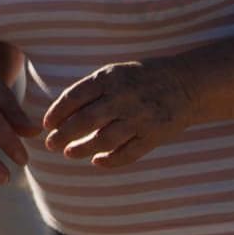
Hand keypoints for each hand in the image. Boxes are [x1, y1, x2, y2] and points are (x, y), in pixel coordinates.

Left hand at [41, 60, 195, 167]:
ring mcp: (140, 118)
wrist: (187, 84)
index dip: (56, 113)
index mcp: (110, 78)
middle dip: (63, 135)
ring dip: (82, 149)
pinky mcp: (155, 136)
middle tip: (50, 144)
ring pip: (104, 140)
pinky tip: (97, 161)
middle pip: (85, 120)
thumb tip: (60, 111)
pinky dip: (111, 161)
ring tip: (68, 153)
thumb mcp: (114, 73)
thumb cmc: (141, 78)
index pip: (74, 97)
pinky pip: (129, 154)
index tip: (47, 124)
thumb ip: (90, 89)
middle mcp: (123, 98)